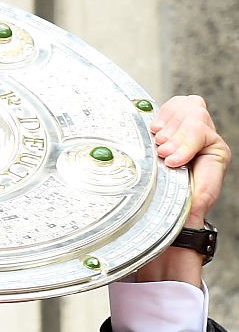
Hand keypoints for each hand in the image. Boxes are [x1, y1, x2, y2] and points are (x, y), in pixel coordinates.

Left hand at [136, 95, 229, 284]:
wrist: (169, 227)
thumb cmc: (151, 204)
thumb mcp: (138, 169)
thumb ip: (139, 146)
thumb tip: (115, 125)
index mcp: (172, 135)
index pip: (177, 104)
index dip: (166, 113)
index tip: (154, 132)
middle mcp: (191, 137)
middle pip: (189, 104)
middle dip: (171, 124)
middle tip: (160, 149)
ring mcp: (204, 144)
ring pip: (196, 114)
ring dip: (177, 135)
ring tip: (166, 157)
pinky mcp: (216, 152)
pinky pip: (203, 133)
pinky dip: (186, 144)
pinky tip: (175, 161)